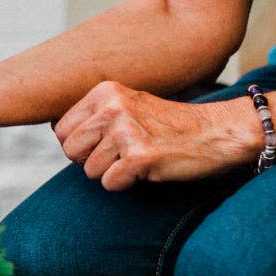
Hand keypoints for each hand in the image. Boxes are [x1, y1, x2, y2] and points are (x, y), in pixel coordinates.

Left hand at [55, 81, 259, 190]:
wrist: (218, 132)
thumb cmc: (170, 124)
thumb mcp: (128, 105)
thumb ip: (94, 114)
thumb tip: (57, 134)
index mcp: (104, 92)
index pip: (60, 130)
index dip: (79, 144)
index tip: (105, 143)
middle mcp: (112, 107)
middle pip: (70, 151)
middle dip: (90, 161)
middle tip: (121, 155)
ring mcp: (126, 131)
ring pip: (89, 171)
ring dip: (112, 172)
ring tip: (140, 157)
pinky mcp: (139, 156)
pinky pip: (110, 184)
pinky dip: (126, 183)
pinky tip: (148, 168)